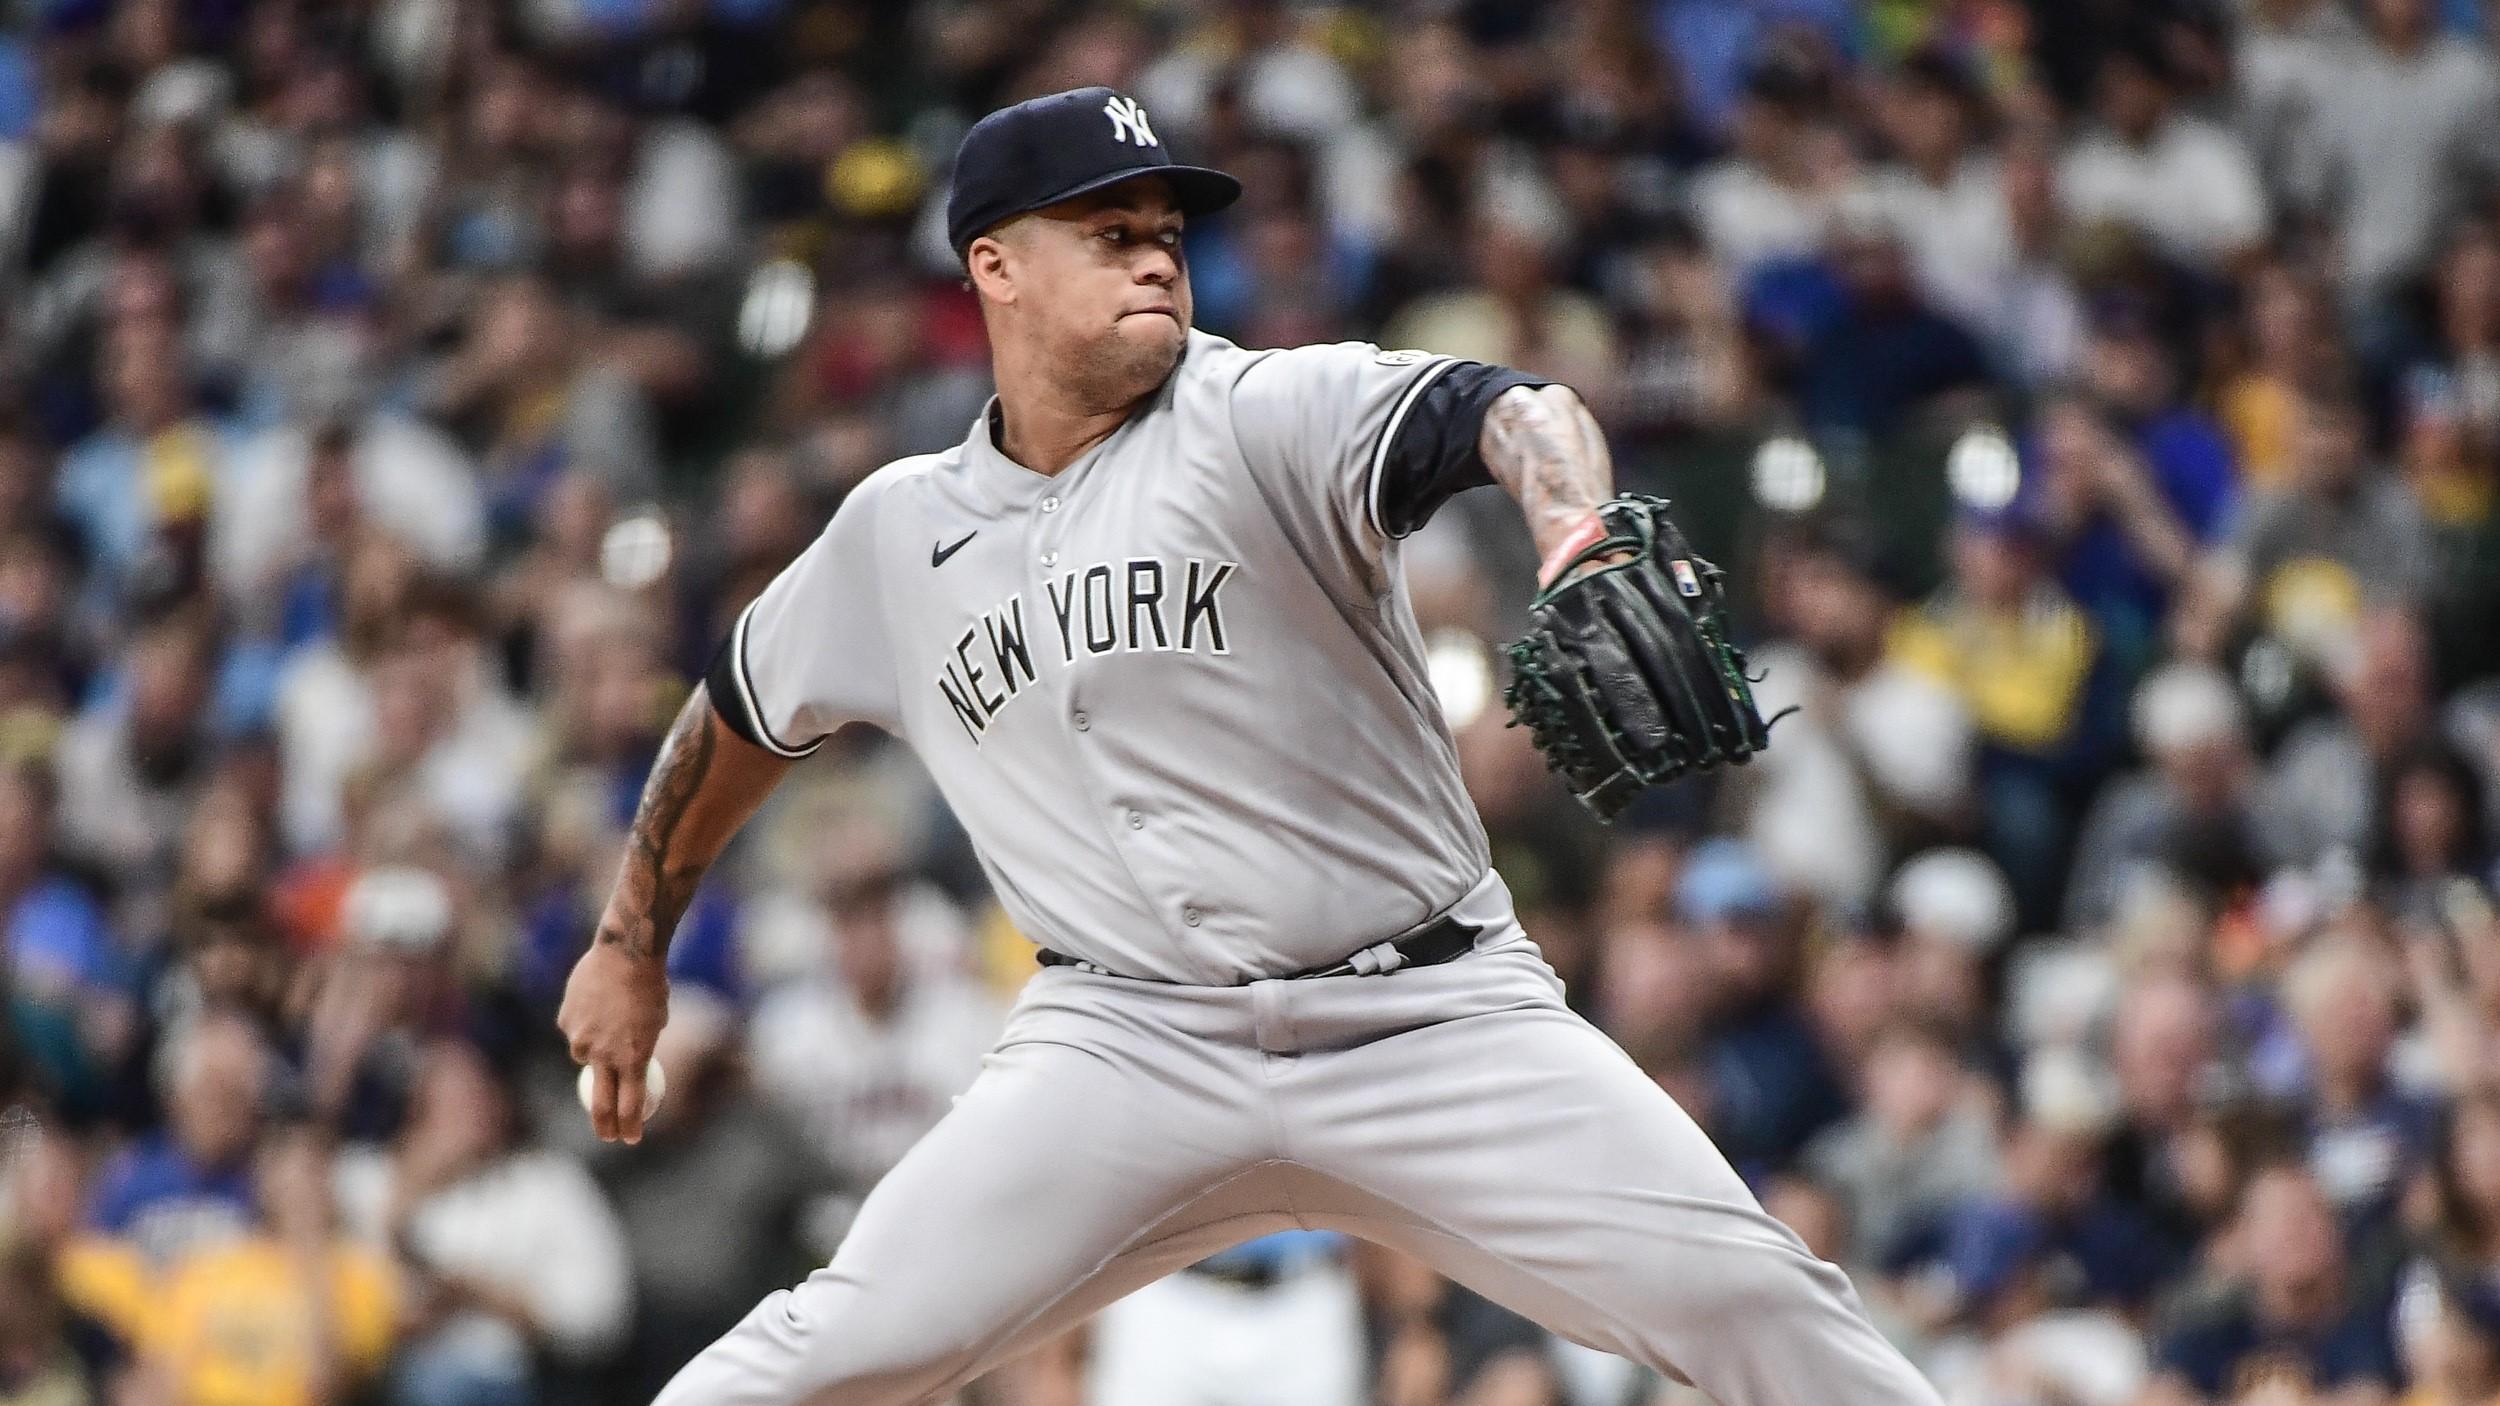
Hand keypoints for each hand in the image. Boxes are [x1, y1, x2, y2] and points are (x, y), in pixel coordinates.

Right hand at [558, 941, 668, 1143]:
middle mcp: (603, 1054)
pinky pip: (574, 1032)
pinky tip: (595, 1004)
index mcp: (633, 1057)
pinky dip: (584, 1025)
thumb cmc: (651, 986)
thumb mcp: (656, 1023)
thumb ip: (640, 1049)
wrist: (626, 952)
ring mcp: (580, 1039)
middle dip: (605, 1125)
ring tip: (609, 1020)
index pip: (630, 1105)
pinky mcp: (565, 1022)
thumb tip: (634, 1070)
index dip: (630, 1126)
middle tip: (609, 1136)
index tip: (631, 1139)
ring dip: (595, 1051)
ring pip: (584, 1058)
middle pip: (600, 1103)